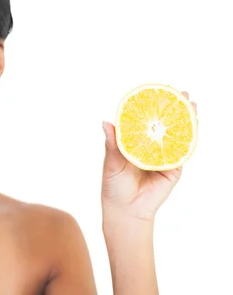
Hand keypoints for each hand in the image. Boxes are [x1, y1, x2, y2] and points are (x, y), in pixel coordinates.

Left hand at [101, 91, 196, 221]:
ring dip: (186, 119)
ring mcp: (163, 156)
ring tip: (192, 105)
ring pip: (177, 135)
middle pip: (165, 123)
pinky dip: (189, 139)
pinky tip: (193, 127)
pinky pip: (182, 152)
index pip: (146, 119)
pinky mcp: (173, 169)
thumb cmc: (114, 185)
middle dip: (175, 107)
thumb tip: (105, 122)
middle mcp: (150, 146)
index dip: (154, 105)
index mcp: (135, 141)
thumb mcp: (111, 161)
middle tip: (182, 92)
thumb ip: (112, 142)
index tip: (161, 89)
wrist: (126, 209)